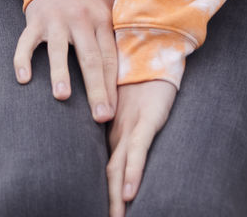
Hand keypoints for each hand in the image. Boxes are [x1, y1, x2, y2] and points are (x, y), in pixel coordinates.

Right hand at [14, 0, 116, 122]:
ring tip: (62, 97)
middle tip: (100, 116)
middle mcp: (80, 20)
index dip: (112, 86)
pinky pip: (26, 41)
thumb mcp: (106, 9)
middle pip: (90, 58)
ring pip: (58, 49)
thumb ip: (115, 35)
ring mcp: (56, 20)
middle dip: (96, 89)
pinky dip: (23, 59)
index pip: (109, 58)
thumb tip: (131, 71)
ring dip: (60, 73)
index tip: (112, 113)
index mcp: (101, 20)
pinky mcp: (35, 19)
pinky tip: (23, 79)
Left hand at [106, 80, 176, 216]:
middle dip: (106, 202)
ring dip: (115, 197)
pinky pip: (139, 150)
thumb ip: (125, 126)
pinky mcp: (148, 118)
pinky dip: (134, 172)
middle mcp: (119, 132)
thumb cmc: (142, 76)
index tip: (94, 211)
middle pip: (108, 175)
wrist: (153, 46)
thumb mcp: (132, 106)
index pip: (105, 170)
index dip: (99, 193)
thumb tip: (120, 151)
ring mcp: (132, 127)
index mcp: (114, 132)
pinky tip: (129, 192)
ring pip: (120, 168)